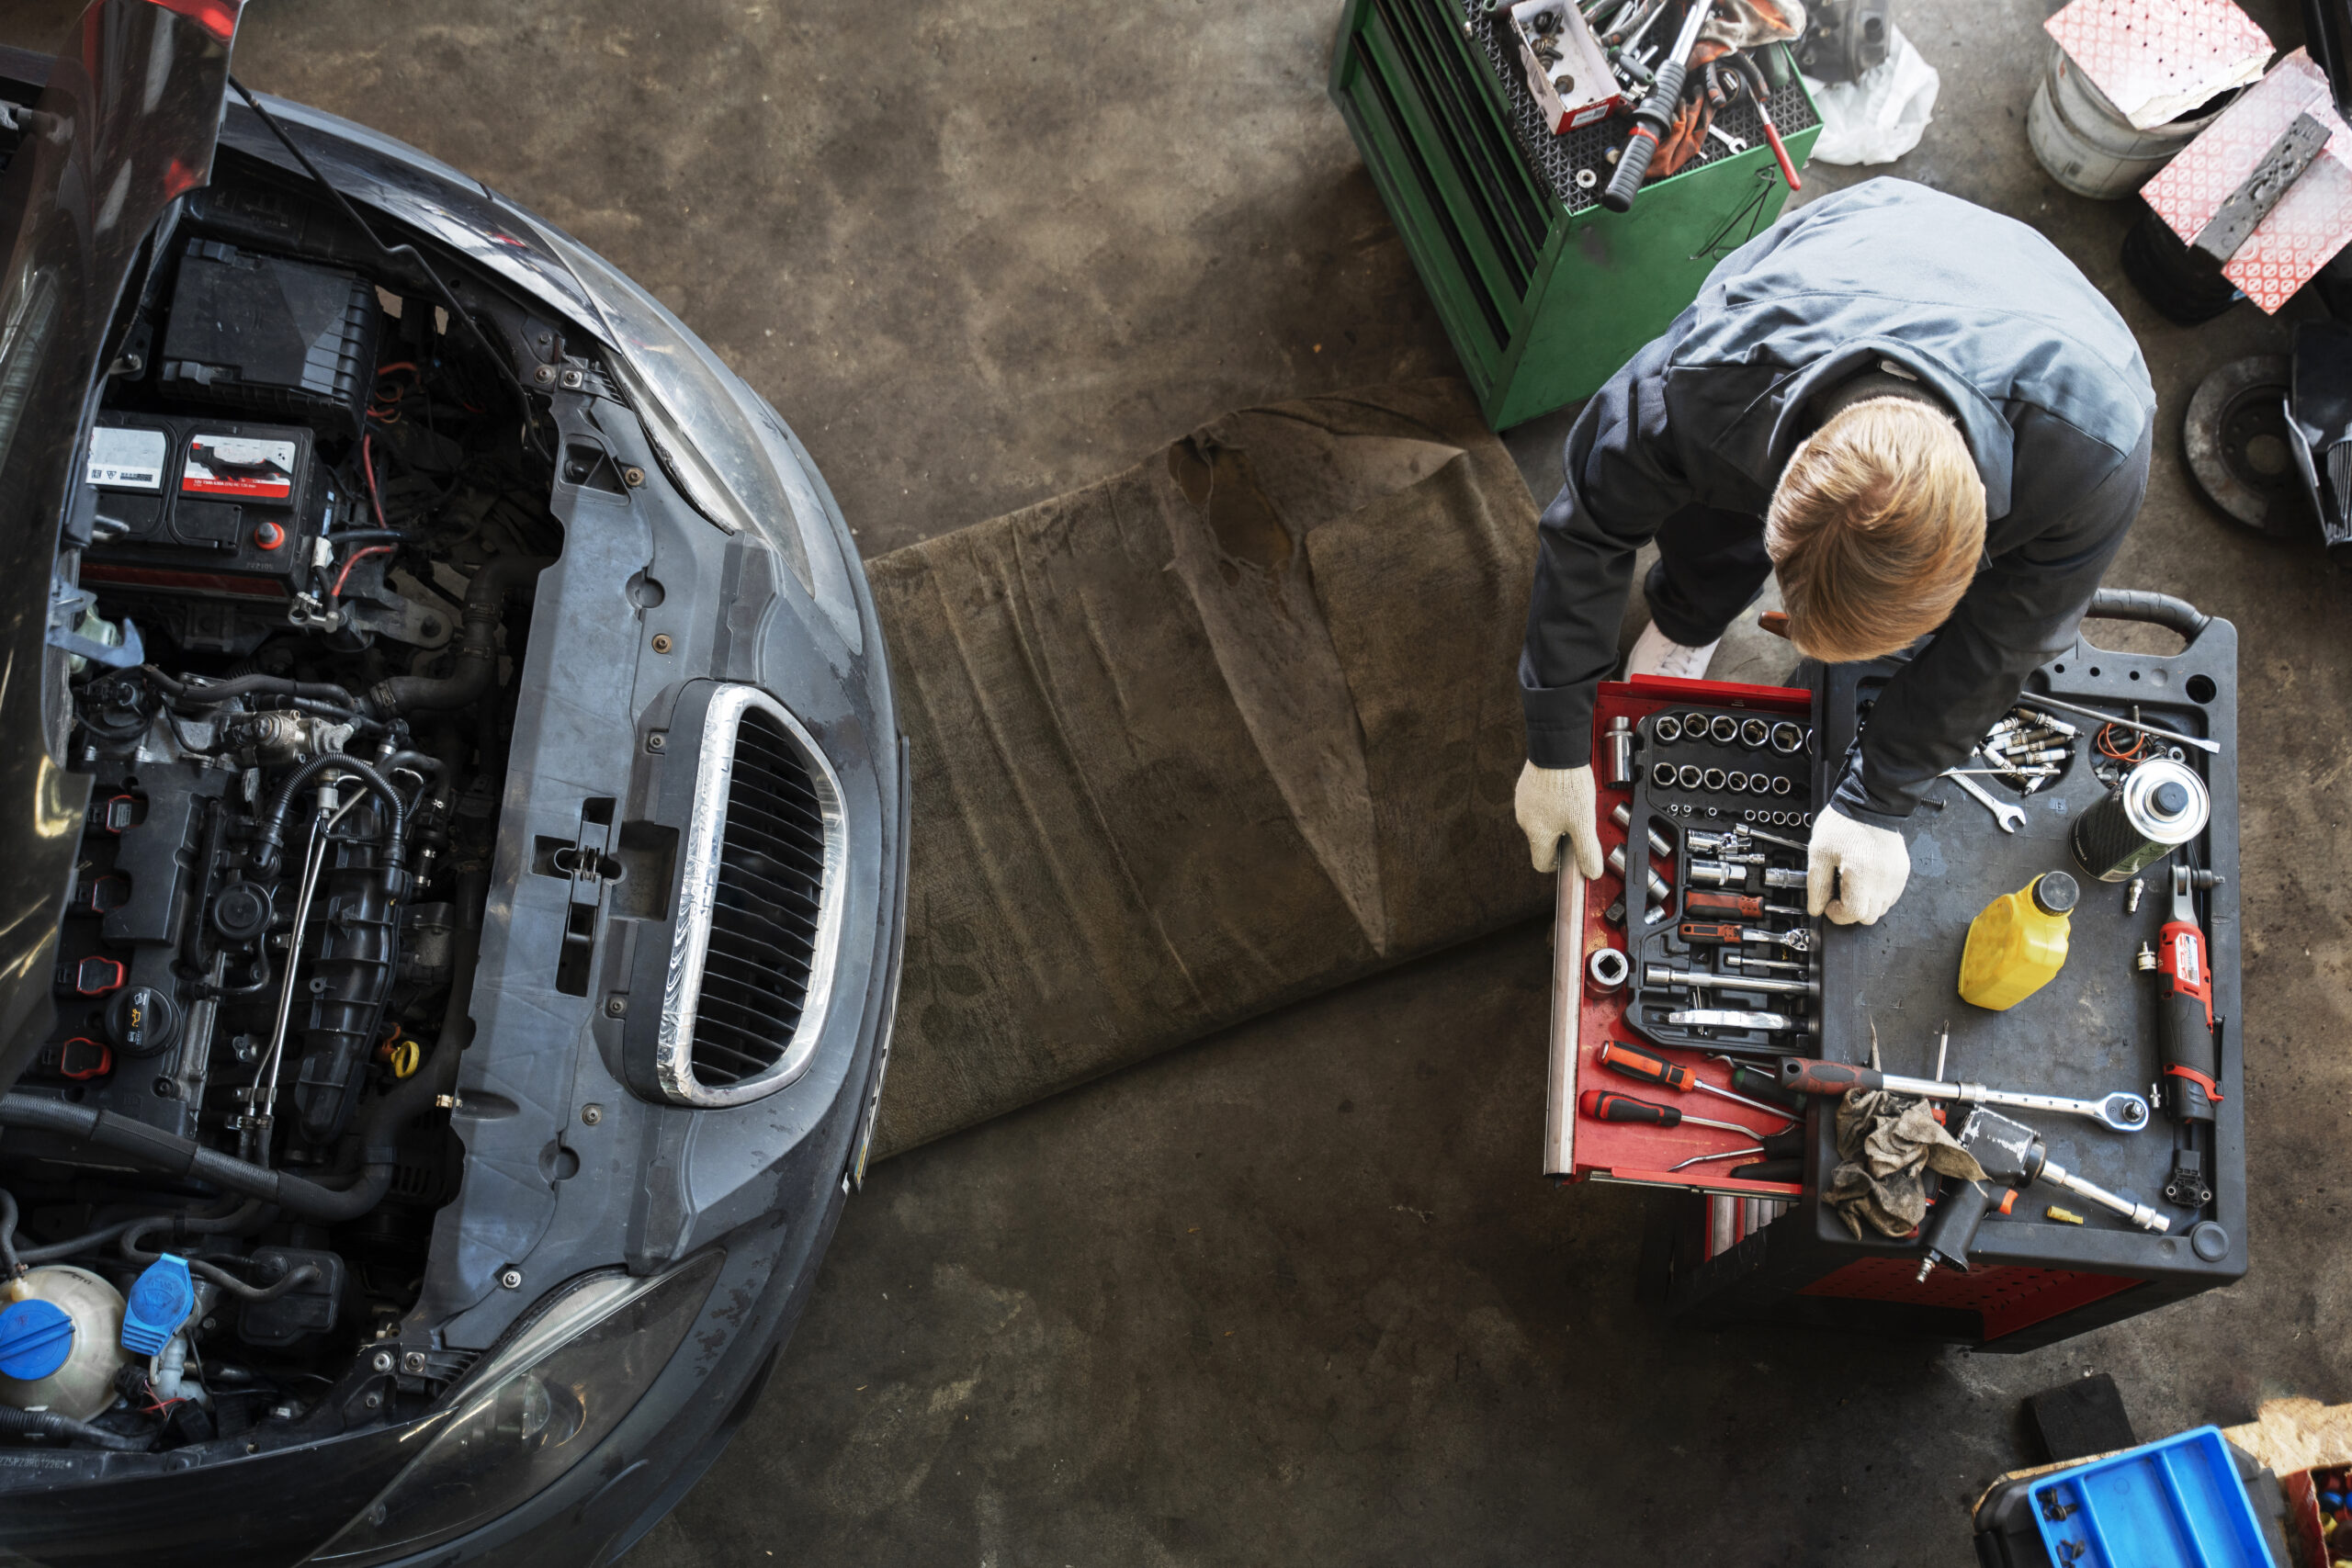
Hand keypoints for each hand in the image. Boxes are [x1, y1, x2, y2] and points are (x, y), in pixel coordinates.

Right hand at [1514, 762, 1602, 878]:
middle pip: (1543, 840)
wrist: (1556, 749)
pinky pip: (1538, 803)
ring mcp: (1523, 802)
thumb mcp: (1584, 822)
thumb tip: (1591, 873)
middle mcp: (1525, 820)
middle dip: (1561, 837)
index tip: (1572, 853)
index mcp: (1537, 833)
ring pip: (1541, 820)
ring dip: (1557, 817)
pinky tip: (1565, 790)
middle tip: (1580, 823)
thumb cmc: (1569, 785)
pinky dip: (1551, 801)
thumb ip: (1587, 850)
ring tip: (1574, 802)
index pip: (1541, 864)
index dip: (1558, 864)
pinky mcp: (1525, 787)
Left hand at [1807, 808, 1909, 925]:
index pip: (1853, 914)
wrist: (1870, 804)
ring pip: (1881, 908)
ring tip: (1853, 881)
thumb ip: (1817, 885)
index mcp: (1862, 875)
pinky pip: (1891, 895)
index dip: (1837, 913)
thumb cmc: (1844, 824)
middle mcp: (1884, 880)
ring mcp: (1896, 877)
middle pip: (1869, 916)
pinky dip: (1877, 893)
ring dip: (1865, 902)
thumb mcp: (1819, 853)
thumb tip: (1816, 908)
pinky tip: (1866, 877)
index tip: (1829, 903)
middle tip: (1840, 891)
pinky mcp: (1902, 872)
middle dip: (1851, 910)